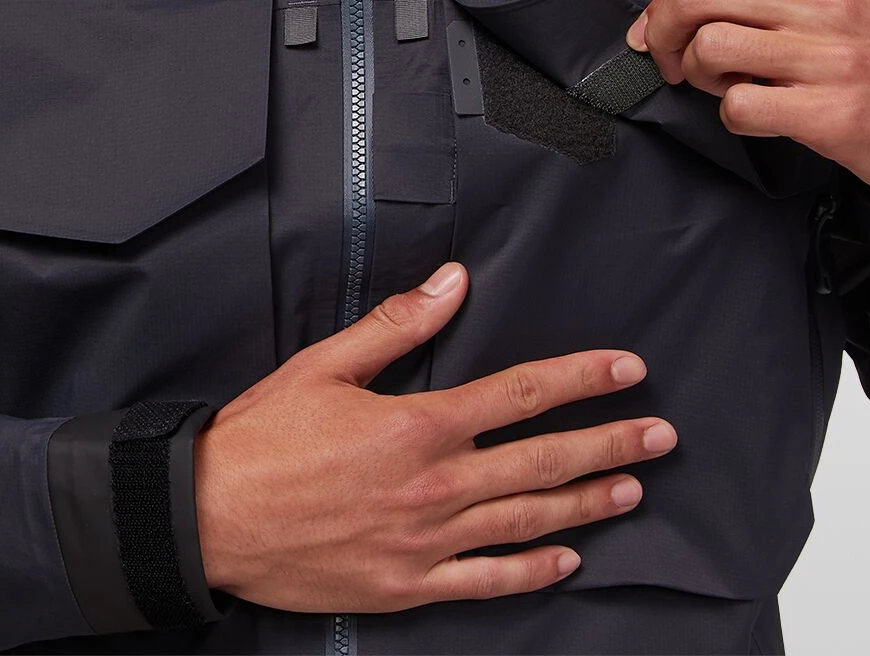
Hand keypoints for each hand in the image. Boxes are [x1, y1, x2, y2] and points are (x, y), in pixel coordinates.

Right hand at [193, 261, 676, 611]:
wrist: (208, 520)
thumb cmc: (263, 438)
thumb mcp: (326, 365)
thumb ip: (398, 324)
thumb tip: (454, 283)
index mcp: (419, 424)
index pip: (522, 394)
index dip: (582, 378)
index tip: (628, 370)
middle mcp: (435, 486)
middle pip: (542, 460)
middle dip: (610, 443)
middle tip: (661, 435)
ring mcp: (425, 543)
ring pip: (527, 520)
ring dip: (587, 502)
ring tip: (633, 489)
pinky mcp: (407, 586)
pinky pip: (486, 582)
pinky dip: (532, 572)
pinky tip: (568, 561)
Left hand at [624, 0, 869, 200]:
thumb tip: (690, 2)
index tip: (662, 27)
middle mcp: (828, 1)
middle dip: (663, 30)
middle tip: (669, 59)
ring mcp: (831, 57)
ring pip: (711, 47)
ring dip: (699, 76)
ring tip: (727, 86)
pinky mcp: (831, 112)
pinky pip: (738, 106)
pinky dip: (731, 115)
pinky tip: (758, 115)